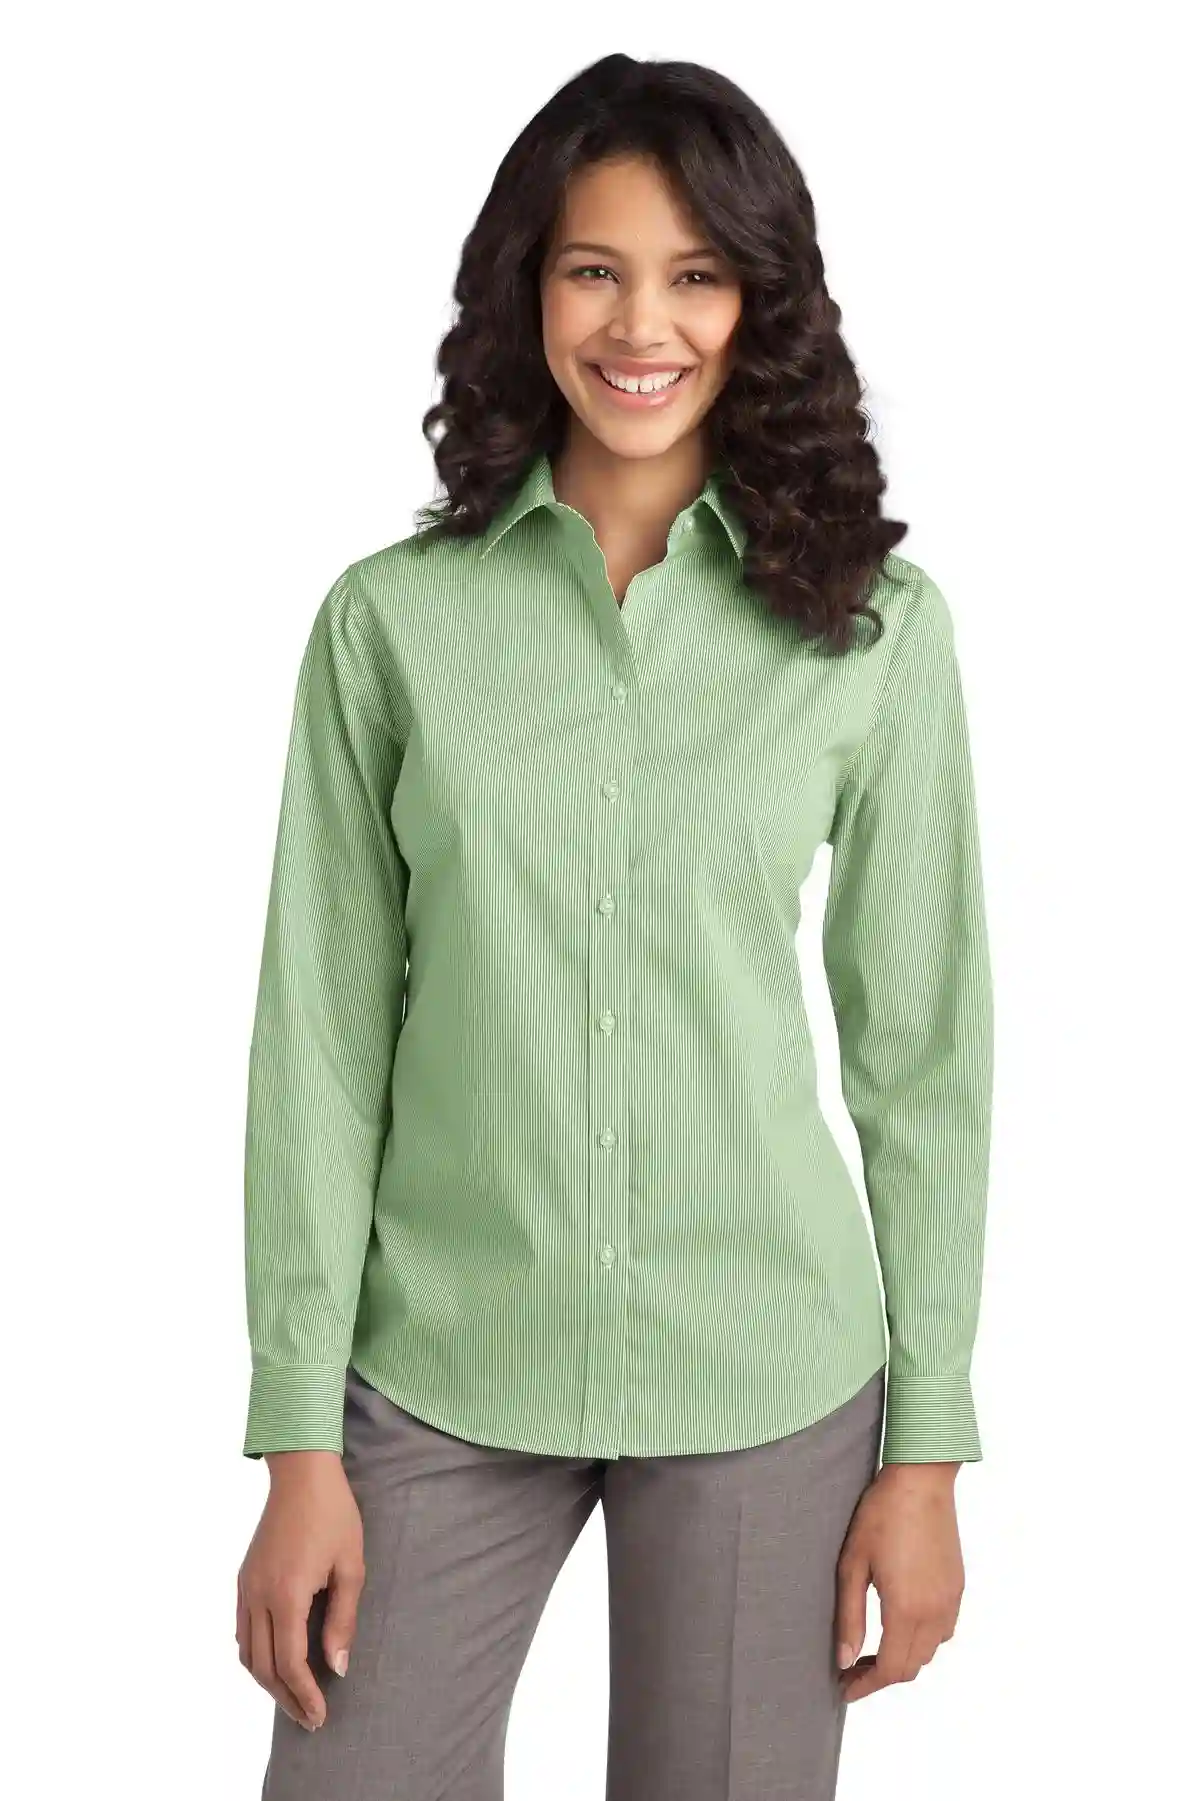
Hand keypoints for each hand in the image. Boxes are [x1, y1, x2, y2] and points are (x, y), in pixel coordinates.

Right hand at [236, 1451, 365, 1730]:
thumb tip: (338, 1667)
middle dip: (286, 1698)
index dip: (304, 1694)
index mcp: (286, 1593)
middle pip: (263, 1666)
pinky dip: (255, 1656)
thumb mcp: (351, 1566)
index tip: (320, 1715)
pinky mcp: (243, 1578)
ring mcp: (246, 1587)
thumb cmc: (334, 1515)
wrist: (302, 1473)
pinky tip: (275, 1662)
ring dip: (267, 1681)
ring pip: (246, 1653)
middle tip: (310, 1718)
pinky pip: (242, 1630)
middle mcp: (257, 1595)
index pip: (289, 1662)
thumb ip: (343, 1619)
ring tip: (294, 1697)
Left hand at [833, 1461, 963, 1701]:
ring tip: (873, 1648)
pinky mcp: (958, 1587)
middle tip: (852, 1668)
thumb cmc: (881, 1515)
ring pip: (930, 1652)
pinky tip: (901, 1624)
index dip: (865, 1685)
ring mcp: (951, 1600)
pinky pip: (944, 1631)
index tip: (844, 1689)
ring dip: (903, 1659)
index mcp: (906, 1609)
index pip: (889, 1670)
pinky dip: (923, 1640)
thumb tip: (844, 1659)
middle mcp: (935, 1612)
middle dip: (880, 1676)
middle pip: (911, 1667)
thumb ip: (849, 1616)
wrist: (922, 1480)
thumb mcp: (852, 1564)